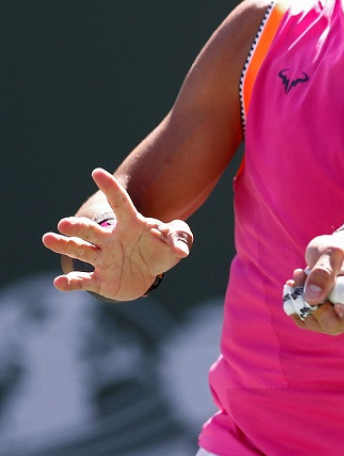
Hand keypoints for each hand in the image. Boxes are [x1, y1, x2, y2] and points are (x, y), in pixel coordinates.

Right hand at [42, 168, 192, 300]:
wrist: (150, 273)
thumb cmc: (162, 249)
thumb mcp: (177, 240)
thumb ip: (181, 238)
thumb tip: (182, 250)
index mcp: (130, 224)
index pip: (120, 203)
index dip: (110, 188)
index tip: (97, 172)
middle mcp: (112, 239)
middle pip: (92, 230)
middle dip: (77, 227)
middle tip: (64, 224)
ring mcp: (104, 259)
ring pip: (81, 250)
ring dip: (65, 245)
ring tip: (48, 239)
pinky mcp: (101, 280)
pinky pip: (83, 280)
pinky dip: (71, 282)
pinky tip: (59, 283)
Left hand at [286, 228, 343, 334]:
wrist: (331, 251)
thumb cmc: (337, 249)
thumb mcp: (332, 252)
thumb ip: (323, 272)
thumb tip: (312, 299)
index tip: (337, 304)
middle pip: (338, 325)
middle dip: (316, 306)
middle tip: (303, 277)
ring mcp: (341, 317)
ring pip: (319, 325)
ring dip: (302, 303)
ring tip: (298, 275)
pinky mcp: (324, 317)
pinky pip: (307, 321)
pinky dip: (296, 306)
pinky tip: (294, 286)